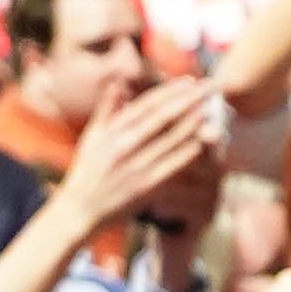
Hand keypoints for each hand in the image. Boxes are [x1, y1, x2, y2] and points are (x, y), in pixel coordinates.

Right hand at [59, 76, 227, 229]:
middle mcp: (124, 146)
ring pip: (170, 140)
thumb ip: (107, 109)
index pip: (147, 105)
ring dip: (192, 123)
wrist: (80, 210)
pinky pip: (171, 167)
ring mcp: (136, 166)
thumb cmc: (87, 170)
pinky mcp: (145, 187)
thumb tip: (119, 82)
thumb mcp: (92, 136)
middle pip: (163, 117)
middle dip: (189, 100)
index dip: (170, 91)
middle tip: (210, 88)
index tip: (189, 81)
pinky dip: (186, 154)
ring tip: (210, 109)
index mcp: (112, 131)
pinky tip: (202, 144)